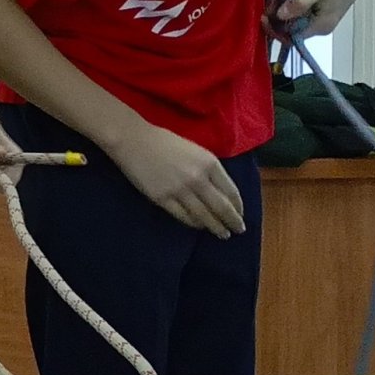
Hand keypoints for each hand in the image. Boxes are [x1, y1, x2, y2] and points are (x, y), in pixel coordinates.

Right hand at [114, 120, 248, 236]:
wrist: (133, 140)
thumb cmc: (165, 141)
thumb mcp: (196, 150)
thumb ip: (209, 169)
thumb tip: (219, 191)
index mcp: (210, 163)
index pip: (231, 192)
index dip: (238, 207)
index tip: (240, 215)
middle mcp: (198, 179)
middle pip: (221, 207)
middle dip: (232, 221)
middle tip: (237, 230)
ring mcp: (179, 190)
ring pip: (203, 215)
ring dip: (215, 227)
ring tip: (221, 234)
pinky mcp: (162, 199)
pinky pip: (183, 216)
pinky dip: (194, 223)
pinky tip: (199, 226)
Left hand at [275, 0, 366, 42]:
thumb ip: (300, 2)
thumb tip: (281, 15)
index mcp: (319, 27)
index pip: (291, 37)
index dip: (275, 29)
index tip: (264, 16)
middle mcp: (316, 27)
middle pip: (287, 28)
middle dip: (275, 15)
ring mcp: (313, 18)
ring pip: (288, 18)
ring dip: (278, 6)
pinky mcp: (310, 9)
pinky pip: (292, 9)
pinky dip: (284, 1)